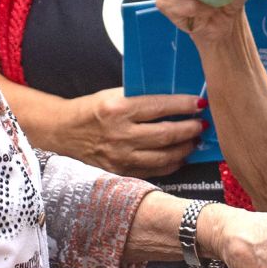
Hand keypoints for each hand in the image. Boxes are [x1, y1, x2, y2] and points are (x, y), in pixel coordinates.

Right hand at [68, 88, 203, 177]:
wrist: (64, 133)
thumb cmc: (92, 110)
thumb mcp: (114, 95)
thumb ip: (142, 98)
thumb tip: (177, 100)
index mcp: (118, 109)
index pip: (160, 106)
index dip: (184, 105)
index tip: (200, 103)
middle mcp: (120, 134)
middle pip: (166, 134)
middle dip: (190, 129)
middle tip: (202, 124)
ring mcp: (120, 157)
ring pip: (163, 156)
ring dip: (185, 148)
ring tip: (195, 140)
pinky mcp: (120, 172)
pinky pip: (154, 170)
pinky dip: (171, 164)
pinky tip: (180, 156)